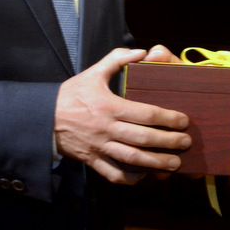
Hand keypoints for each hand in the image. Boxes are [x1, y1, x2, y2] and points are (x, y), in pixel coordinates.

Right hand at [55, 47, 190, 184]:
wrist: (43, 118)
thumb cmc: (71, 95)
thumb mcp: (93, 72)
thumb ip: (117, 60)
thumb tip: (142, 52)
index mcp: (109, 106)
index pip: (145, 114)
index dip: (168, 118)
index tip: (184, 121)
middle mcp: (107, 129)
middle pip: (144, 139)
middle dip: (169, 142)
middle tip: (186, 143)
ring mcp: (100, 147)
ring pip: (133, 159)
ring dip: (156, 163)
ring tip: (175, 163)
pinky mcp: (92, 161)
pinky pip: (114, 174)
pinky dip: (131, 178)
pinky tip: (144, 175)